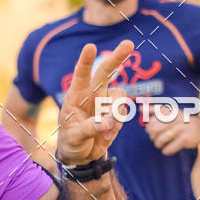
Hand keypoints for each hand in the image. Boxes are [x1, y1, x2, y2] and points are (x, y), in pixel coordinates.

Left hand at [56, 40, 133, 165]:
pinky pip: (122, 115)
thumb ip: (88, 128)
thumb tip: (105, 124)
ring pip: (119, 97)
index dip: (86, 61)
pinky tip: (105, 136)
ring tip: (105, 130)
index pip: (81, 75)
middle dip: (117, 58)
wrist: (82, 155)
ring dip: (115, 113)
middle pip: (106, 72)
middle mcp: (92, 94)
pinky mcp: (116, 114)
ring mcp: (106, 103)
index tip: (90, 47)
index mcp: (76, 95)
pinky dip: (116, 126)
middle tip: (129, 44)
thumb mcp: (73, 137)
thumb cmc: (71, 141)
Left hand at [145, 108, 199, 154]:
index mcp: (170, 111)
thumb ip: (155, 110)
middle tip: (155, 138)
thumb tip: (140, 109)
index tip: (151, 128)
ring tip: (160, 144)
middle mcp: (175, 118)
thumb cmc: (182, 121)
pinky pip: (169, 148)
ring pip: (160, 140)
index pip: (151, 118)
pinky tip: (167, 149)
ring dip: (158, 144)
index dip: (148, 126)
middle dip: (151, 136)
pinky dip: (166, 151)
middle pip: (153, 130)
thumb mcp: (171, 112)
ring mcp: (180, 129)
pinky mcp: (185, 139)